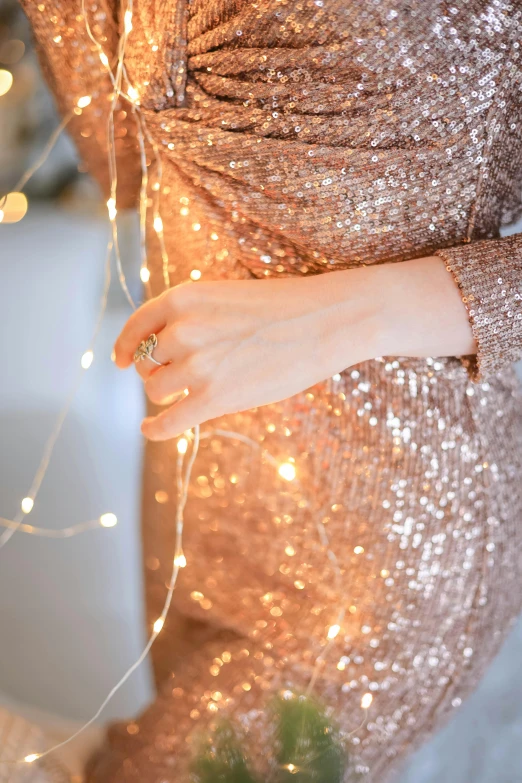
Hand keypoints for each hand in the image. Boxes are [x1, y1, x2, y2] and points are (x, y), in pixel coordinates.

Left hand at [113, 256, 475, 440]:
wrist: (325, 320)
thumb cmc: (283, 307)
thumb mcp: (225, 297)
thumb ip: (191, 318)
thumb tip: (165, 351)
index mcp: (182, 298)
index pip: (136, 327)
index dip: (125, 347)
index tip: (121, 361)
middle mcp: (181, 330)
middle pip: (146, 363)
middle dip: (159, 371)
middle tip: (183, 376)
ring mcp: (196, 365)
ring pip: (157, 390)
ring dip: (169, 394)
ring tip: (192, 392)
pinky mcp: (214, 397)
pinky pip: (169, 421)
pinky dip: (155, 428)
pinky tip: (150, 429)